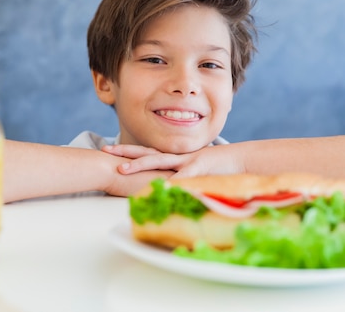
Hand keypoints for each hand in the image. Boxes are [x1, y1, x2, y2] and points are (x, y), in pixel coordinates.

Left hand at [101, 143, 243, 177]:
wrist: (239, 161)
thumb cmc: (216, 170)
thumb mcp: (193, 176)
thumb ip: (179, 181)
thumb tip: (166, 192)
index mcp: (173, 159)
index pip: (147, 154)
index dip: (129, 152)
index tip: (109, 151)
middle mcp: (176, 158)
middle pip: (146, 153)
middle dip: (125, 152)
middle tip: (104, 151)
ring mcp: (186, 161)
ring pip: (158, 162)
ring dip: (140, 165)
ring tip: (123, 169)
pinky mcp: (198, 168)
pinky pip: (182, 176)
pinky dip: (172, 181)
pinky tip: (161, 186)